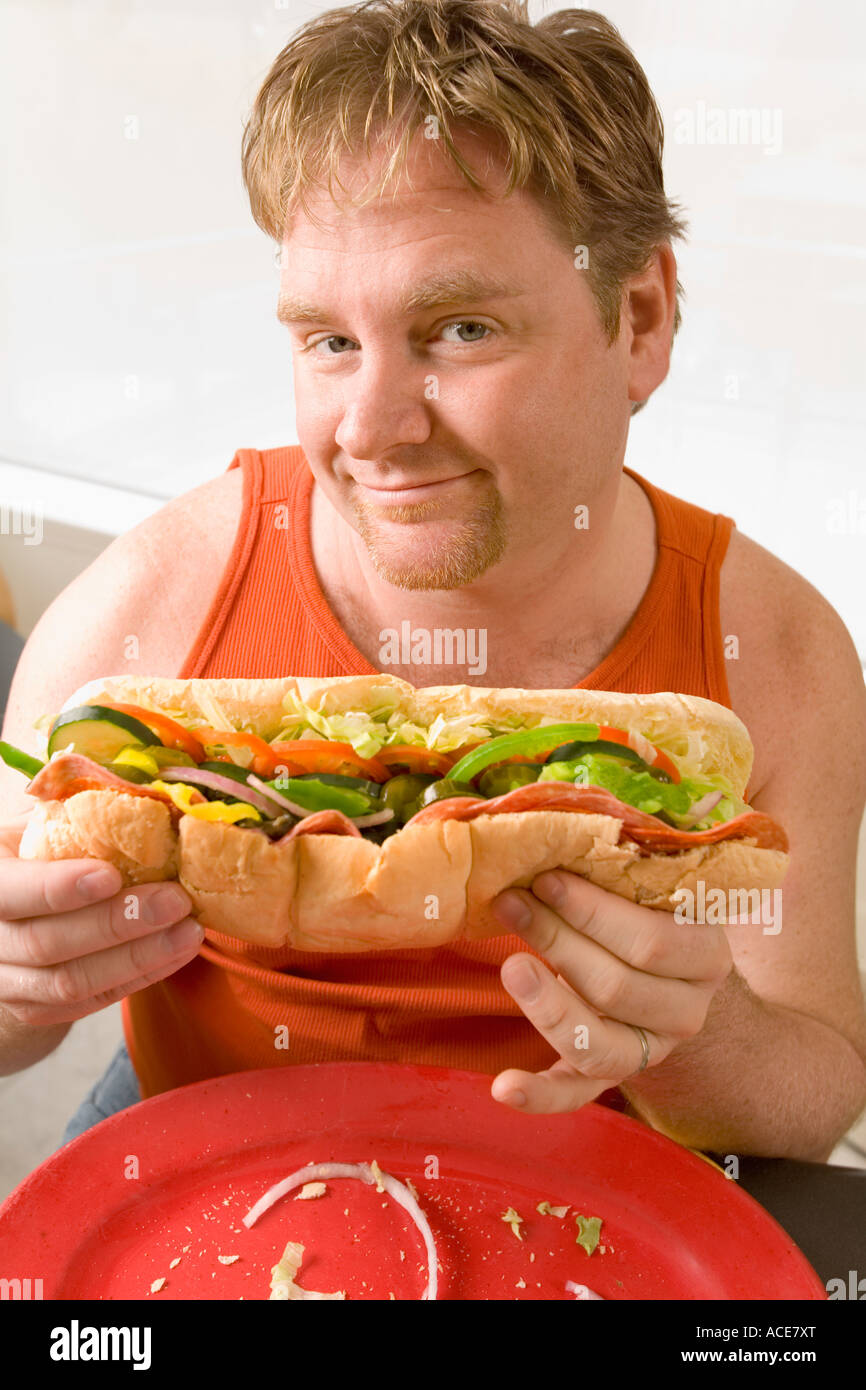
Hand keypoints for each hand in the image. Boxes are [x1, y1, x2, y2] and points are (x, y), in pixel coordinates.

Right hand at [0, 815, 202, 1026]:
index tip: (112, 875)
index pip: (11, 892)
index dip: (59, 888)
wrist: (13, 918)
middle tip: (176, 901)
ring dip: (139, 957)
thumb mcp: (38, 828)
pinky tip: (176, 952)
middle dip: (118, 923)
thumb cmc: (37, 857)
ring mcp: (8, 982)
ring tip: (189, 930)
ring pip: (71, 982)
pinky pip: (90, 1002)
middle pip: (47, 943)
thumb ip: (72, 813)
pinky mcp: (36, 1010)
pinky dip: (138, 978)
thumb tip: (141, 792)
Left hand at [489, 869, 732, 1113]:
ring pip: (600, 1045)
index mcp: (707, 955)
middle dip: (558, 940)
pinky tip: (503, 1087)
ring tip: (510, 966)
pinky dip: (540, 1096)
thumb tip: (573, 818)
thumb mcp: (654, 888)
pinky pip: (577, 1095)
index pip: (655, 941)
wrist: (672, 980)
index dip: (595, 912)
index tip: (546, 877)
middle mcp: (687, 1011)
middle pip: (618, 987)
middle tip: (510, 902)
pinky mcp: (609, 1078)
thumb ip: (626, 863)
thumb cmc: (648, 913)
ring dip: (548, 1006)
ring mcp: (649, 1050)